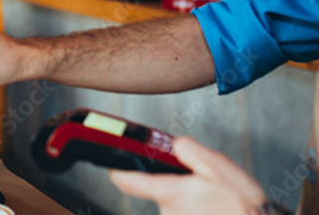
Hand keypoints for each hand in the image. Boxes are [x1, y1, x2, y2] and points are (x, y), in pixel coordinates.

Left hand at [109, 137, 265, 214]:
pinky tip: (214, 207)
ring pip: (174, 201)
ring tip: (213, 195)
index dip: (116, 172)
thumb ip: (190, 151)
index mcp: (171, 191)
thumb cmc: (242, 205)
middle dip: (174, 180)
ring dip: (188, 196)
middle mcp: (168, 210)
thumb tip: (174, 144)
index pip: (128, 182)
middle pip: (158, 188)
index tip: (110, 166)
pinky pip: (184, 212)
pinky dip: (195, 207)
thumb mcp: (218, 166)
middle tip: (199, 179)